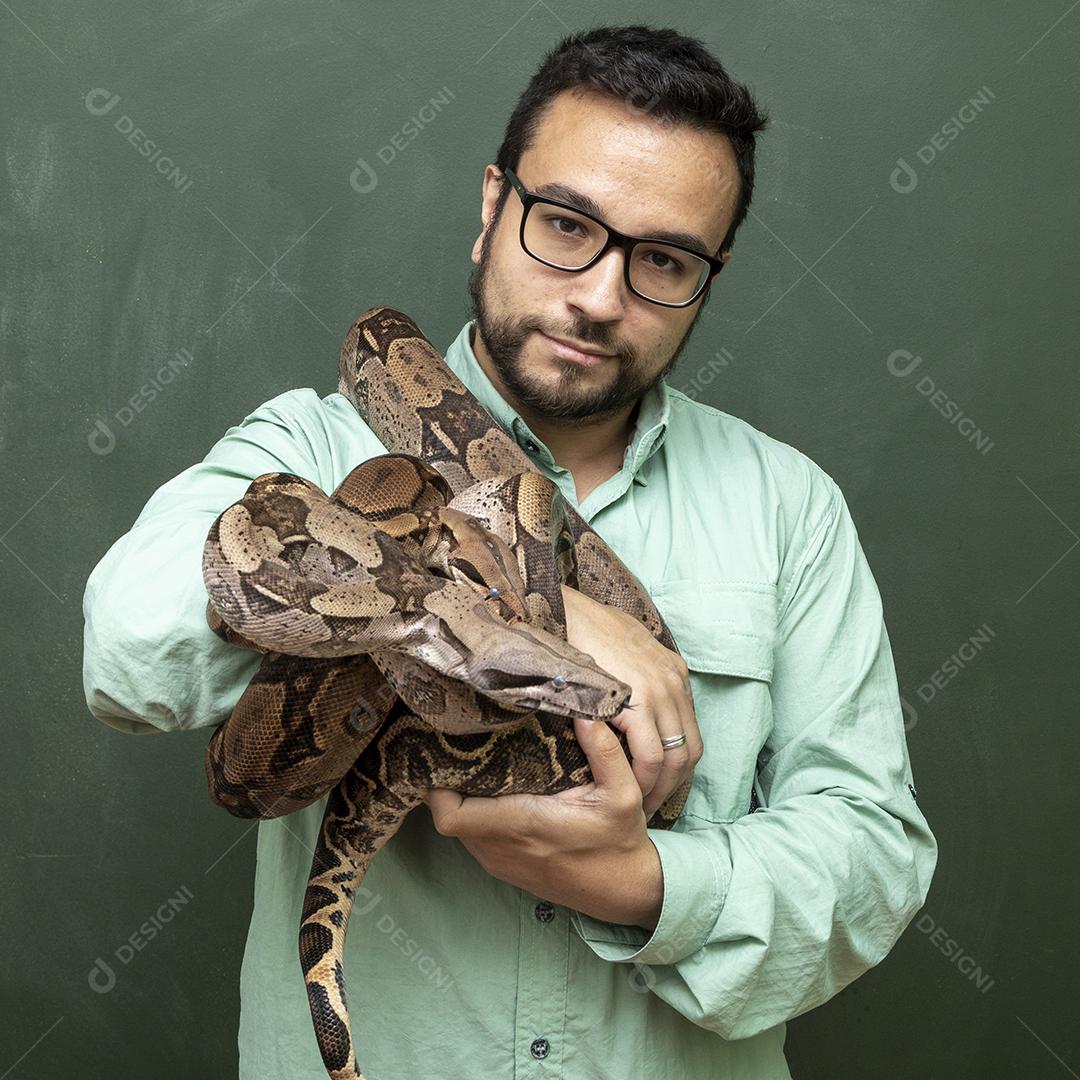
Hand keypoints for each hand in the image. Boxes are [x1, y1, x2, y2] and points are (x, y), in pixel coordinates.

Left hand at [424, 711, 664, 928]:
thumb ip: (604, 751)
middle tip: (459, 745)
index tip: (445, 754)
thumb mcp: (624, 793)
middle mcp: (502, 847)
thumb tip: (585, 712)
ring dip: (459, 798)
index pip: (452, 815)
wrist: (622, 890)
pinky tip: (491, 789)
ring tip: (474, 761)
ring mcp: (499, 861)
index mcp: (523, 824)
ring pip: (457, 826)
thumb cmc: (619, 841)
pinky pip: (472, 837)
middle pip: (447, 815)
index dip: (437, 787)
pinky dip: (473, 813)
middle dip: (446, 782)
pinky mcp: (502, 867)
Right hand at [560, 584, 701, 818]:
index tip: (654, 788)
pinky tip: (624, 790)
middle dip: (670, 785)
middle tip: (646, 808)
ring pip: (674, 757)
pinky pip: (650, 753)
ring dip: (657, 788)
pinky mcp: (641, 699)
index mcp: (672, 673)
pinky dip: (641, 777)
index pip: (687, 732)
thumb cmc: (581, 628)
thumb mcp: (618, 651)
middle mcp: (674, 682)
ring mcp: (662, 689)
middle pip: (689, 750)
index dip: (674, 766)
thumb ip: (628, 679)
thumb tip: (620, 706)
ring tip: (635, 807)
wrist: (563, 608)